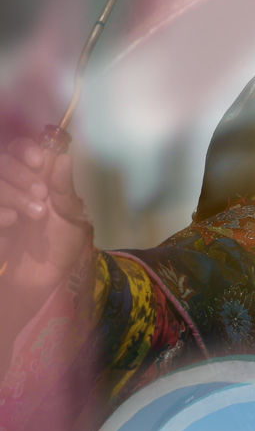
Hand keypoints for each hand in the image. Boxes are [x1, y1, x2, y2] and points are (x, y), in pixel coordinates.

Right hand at [0, 132, 92, 317]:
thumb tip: (63, 158)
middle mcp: (9, 187)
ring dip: (9, 193)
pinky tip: (9, 222)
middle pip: (0, 161)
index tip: (38, 161)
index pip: (18, 149)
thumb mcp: (72, 217)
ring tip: (27, 216)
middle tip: (40, 195)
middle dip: (19, 175)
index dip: (24, 150)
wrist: (44, 281)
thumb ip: (64, 189)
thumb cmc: (61, 245)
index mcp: (32, 179)